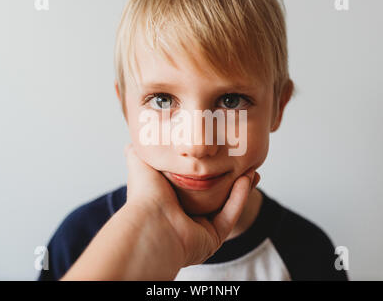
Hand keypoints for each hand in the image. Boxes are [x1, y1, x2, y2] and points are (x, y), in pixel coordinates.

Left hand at [124, 143, 259, 266]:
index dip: (207, 170)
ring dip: (239, 186)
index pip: (193, 185)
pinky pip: (229, 215)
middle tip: (240, 160)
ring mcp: (199, 230)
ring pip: (225, 205)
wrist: (152, 224)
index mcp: (169, 203)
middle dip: (228, 177)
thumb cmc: (145, 196)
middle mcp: (184, 218)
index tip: (219, 153)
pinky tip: (247, 178)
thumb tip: (132, 143)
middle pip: (213, 196)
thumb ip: (139, 154)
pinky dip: (239, 197)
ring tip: (250, 167)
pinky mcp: (212, 238)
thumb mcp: (142, 166)